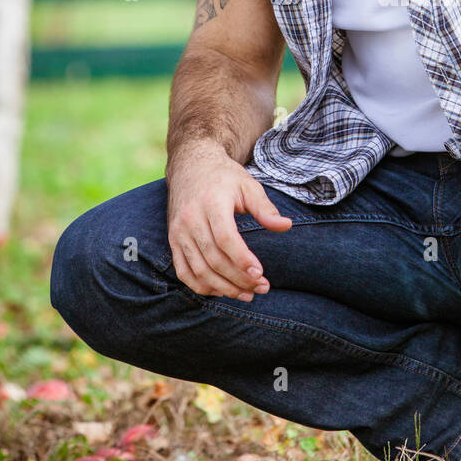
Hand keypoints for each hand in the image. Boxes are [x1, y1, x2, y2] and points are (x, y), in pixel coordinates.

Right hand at [166, 143, 292, 298]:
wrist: (191, 166)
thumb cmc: (224, 177)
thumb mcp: (248, 185)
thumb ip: (265, 208)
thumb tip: (287, 226)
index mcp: (211, 203)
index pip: (225, 238)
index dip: (242, 260)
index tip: (260, 274)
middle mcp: (190, 219)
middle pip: (213, 258)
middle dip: (238, 279)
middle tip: (261, 288)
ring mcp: (178, 232)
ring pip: (199, 269)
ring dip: (223, 287)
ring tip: (247, 294)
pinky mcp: (173, 241)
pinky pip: (183, 272)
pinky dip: (201, 286)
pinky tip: (222, 291)